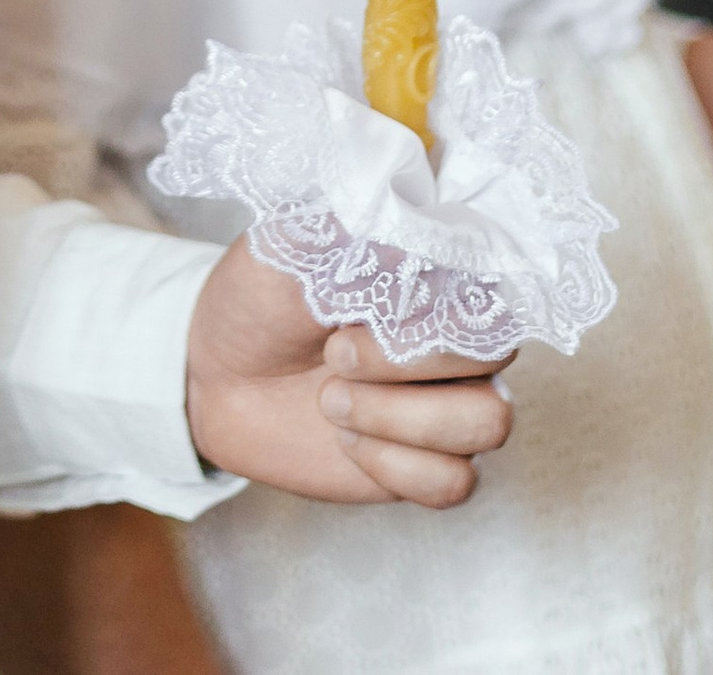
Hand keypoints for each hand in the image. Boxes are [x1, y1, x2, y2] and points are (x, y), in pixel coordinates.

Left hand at [184, 235, 513, 506]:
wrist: (217, 376)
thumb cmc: (259, 300)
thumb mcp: (289, 248)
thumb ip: (350, 230)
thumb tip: (413, 229)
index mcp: (431, 273)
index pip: (487, 286)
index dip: (428, 313)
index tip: (356, 313)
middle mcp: (454, 338)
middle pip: (495, 357)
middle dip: (402, 365)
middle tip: (334, 357)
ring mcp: (448, 402)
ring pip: (488, 423)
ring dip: (399, 420)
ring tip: (332, 401)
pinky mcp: (430, 463)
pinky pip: (456, 482)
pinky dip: (392, 466)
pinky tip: (346, 440)